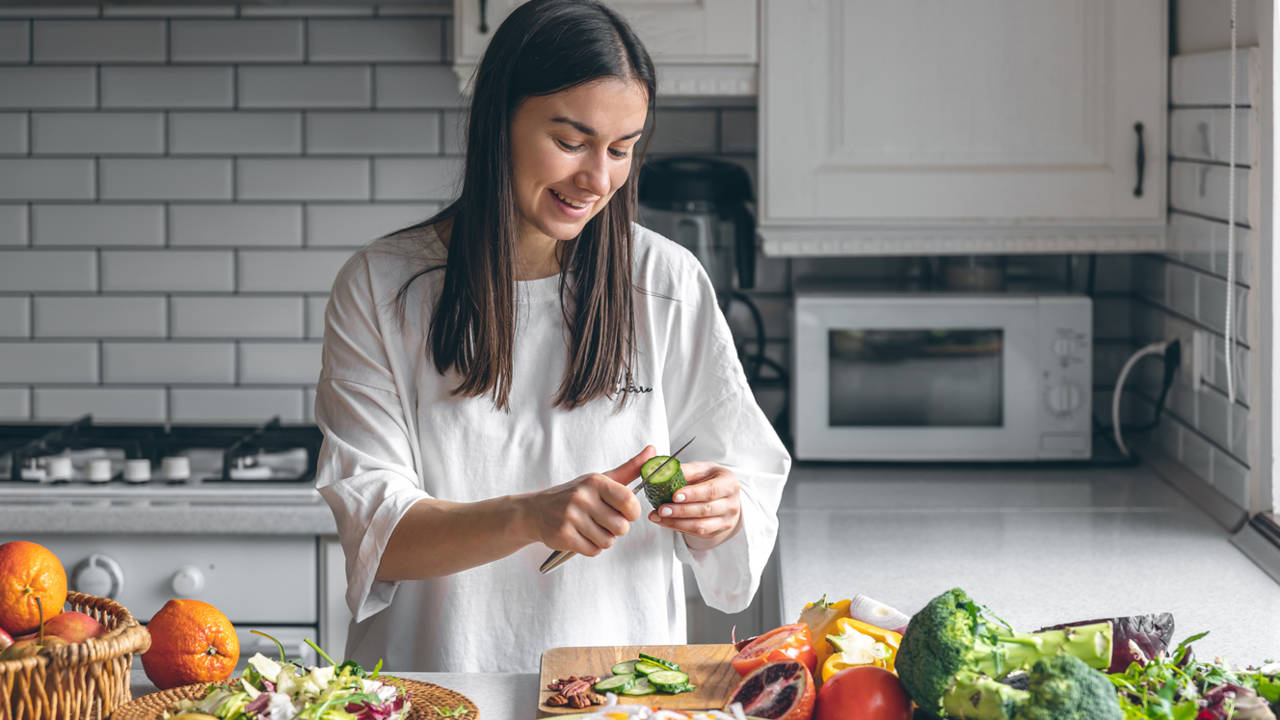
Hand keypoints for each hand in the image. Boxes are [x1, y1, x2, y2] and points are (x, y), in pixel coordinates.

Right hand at [525, 445, 655, 556]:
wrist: (536, 511)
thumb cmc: (574, 495)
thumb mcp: (601, 480)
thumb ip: (630, 469)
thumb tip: (653, 451)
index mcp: (595, 482)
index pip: (629, 500)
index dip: (632, 512)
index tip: (624, 512)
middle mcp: (582, 497)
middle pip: (621, 527)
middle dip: (615, 528)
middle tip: (602, 520)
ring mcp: (571, 516)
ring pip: (608, 541)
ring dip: (603, 539)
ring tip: (590, 528)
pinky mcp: (563, 535)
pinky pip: (593, 551)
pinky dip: (590, 548)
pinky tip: (580, 536)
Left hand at [648, 461, 741, 550]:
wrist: (723, 496)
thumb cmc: (712, 480)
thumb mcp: (703, 469)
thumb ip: (687, 470)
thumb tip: (667, 470)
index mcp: (729, 483)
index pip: (711, 490)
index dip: (693, 494)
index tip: (675, 495)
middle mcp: (731, 504)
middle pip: (704, 510)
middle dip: (680, 510)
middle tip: (662, 508)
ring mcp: (725, 520)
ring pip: (700, 525)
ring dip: (676, 522)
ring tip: (659, 516)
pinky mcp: (716, 532)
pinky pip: (695, 533)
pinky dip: (677, 527)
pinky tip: (665, 521)